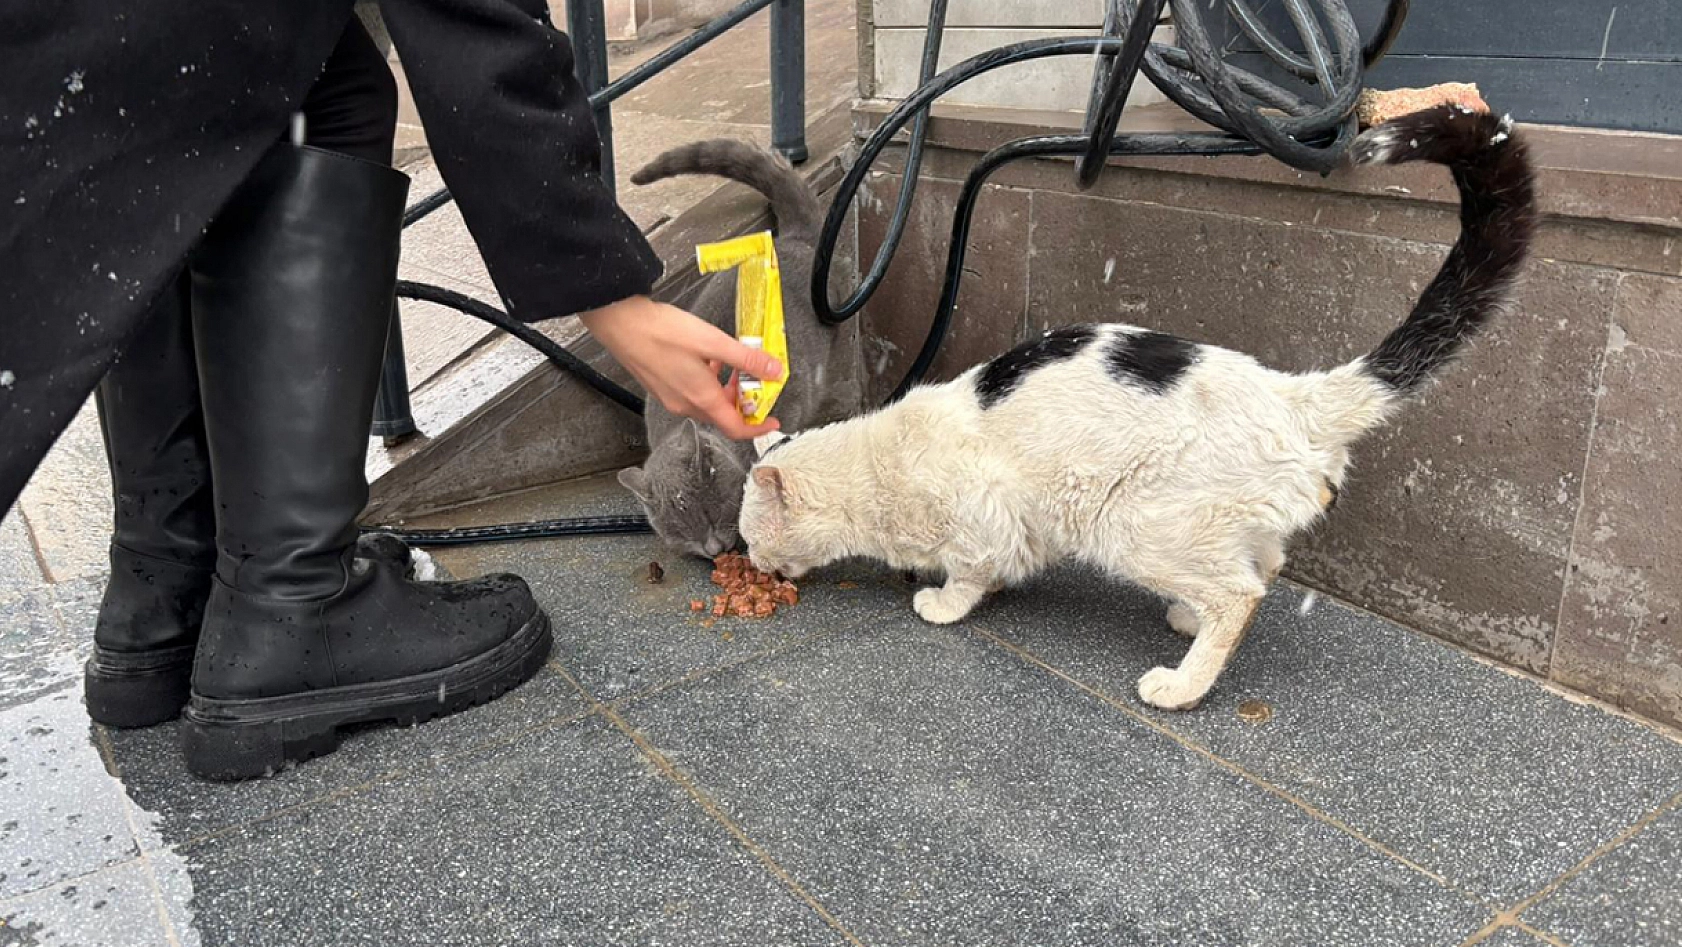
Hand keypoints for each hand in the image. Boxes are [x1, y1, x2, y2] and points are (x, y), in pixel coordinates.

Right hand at [578, 295, 784, 439]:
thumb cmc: (661, 332)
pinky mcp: (661, 386)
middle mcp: (685, 404)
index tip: (772, 421)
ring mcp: (671, 397)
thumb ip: (747, 359)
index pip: (736, 428)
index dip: (758, 428)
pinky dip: (707, 381)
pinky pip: (692, 393)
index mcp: (701, 398)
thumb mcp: (713, 342)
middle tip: (753, 378)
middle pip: (722, 415)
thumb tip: (775, 371)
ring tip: (731, 363)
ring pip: (707, 402)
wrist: (621, 323)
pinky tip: (707, 358)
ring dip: (724, 388)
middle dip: (742, 400)